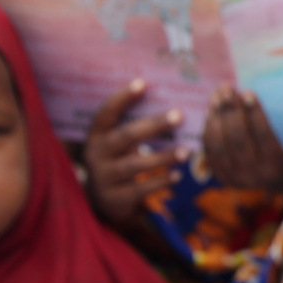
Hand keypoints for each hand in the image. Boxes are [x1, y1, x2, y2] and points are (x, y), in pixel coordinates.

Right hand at [82, 80, 185, 227]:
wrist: (99, 199)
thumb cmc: (116, 159)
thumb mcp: (117, 142)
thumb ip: (134, 126)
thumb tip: (171, 105)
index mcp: (96, 134)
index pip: (107, 112)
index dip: (122, 97)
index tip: (143, 83)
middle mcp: (97, 153)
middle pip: (126, 136)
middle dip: (153, 125)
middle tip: (179, 115)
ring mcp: (104, 176)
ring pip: (135, 164)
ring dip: (163, 156)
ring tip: (185, 152)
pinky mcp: (114, 198)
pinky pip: (140, 189)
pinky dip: (160, 181)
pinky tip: (177, 175)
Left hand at [204, 86, 282, 202]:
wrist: (275, 176)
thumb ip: (272, 119)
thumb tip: (245, 91)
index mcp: (276, 165)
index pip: (264, 136)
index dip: (255, 113)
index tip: (248, 92)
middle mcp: (254, 175)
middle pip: (238, 140)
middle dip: (231, 111)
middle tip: (228, 90)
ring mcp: (234, 177)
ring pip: (219, 144)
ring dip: (216, 116)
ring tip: (217, 96)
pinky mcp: (219, 175)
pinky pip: (209, 148)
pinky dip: (209, 127)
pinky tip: (212, 110)